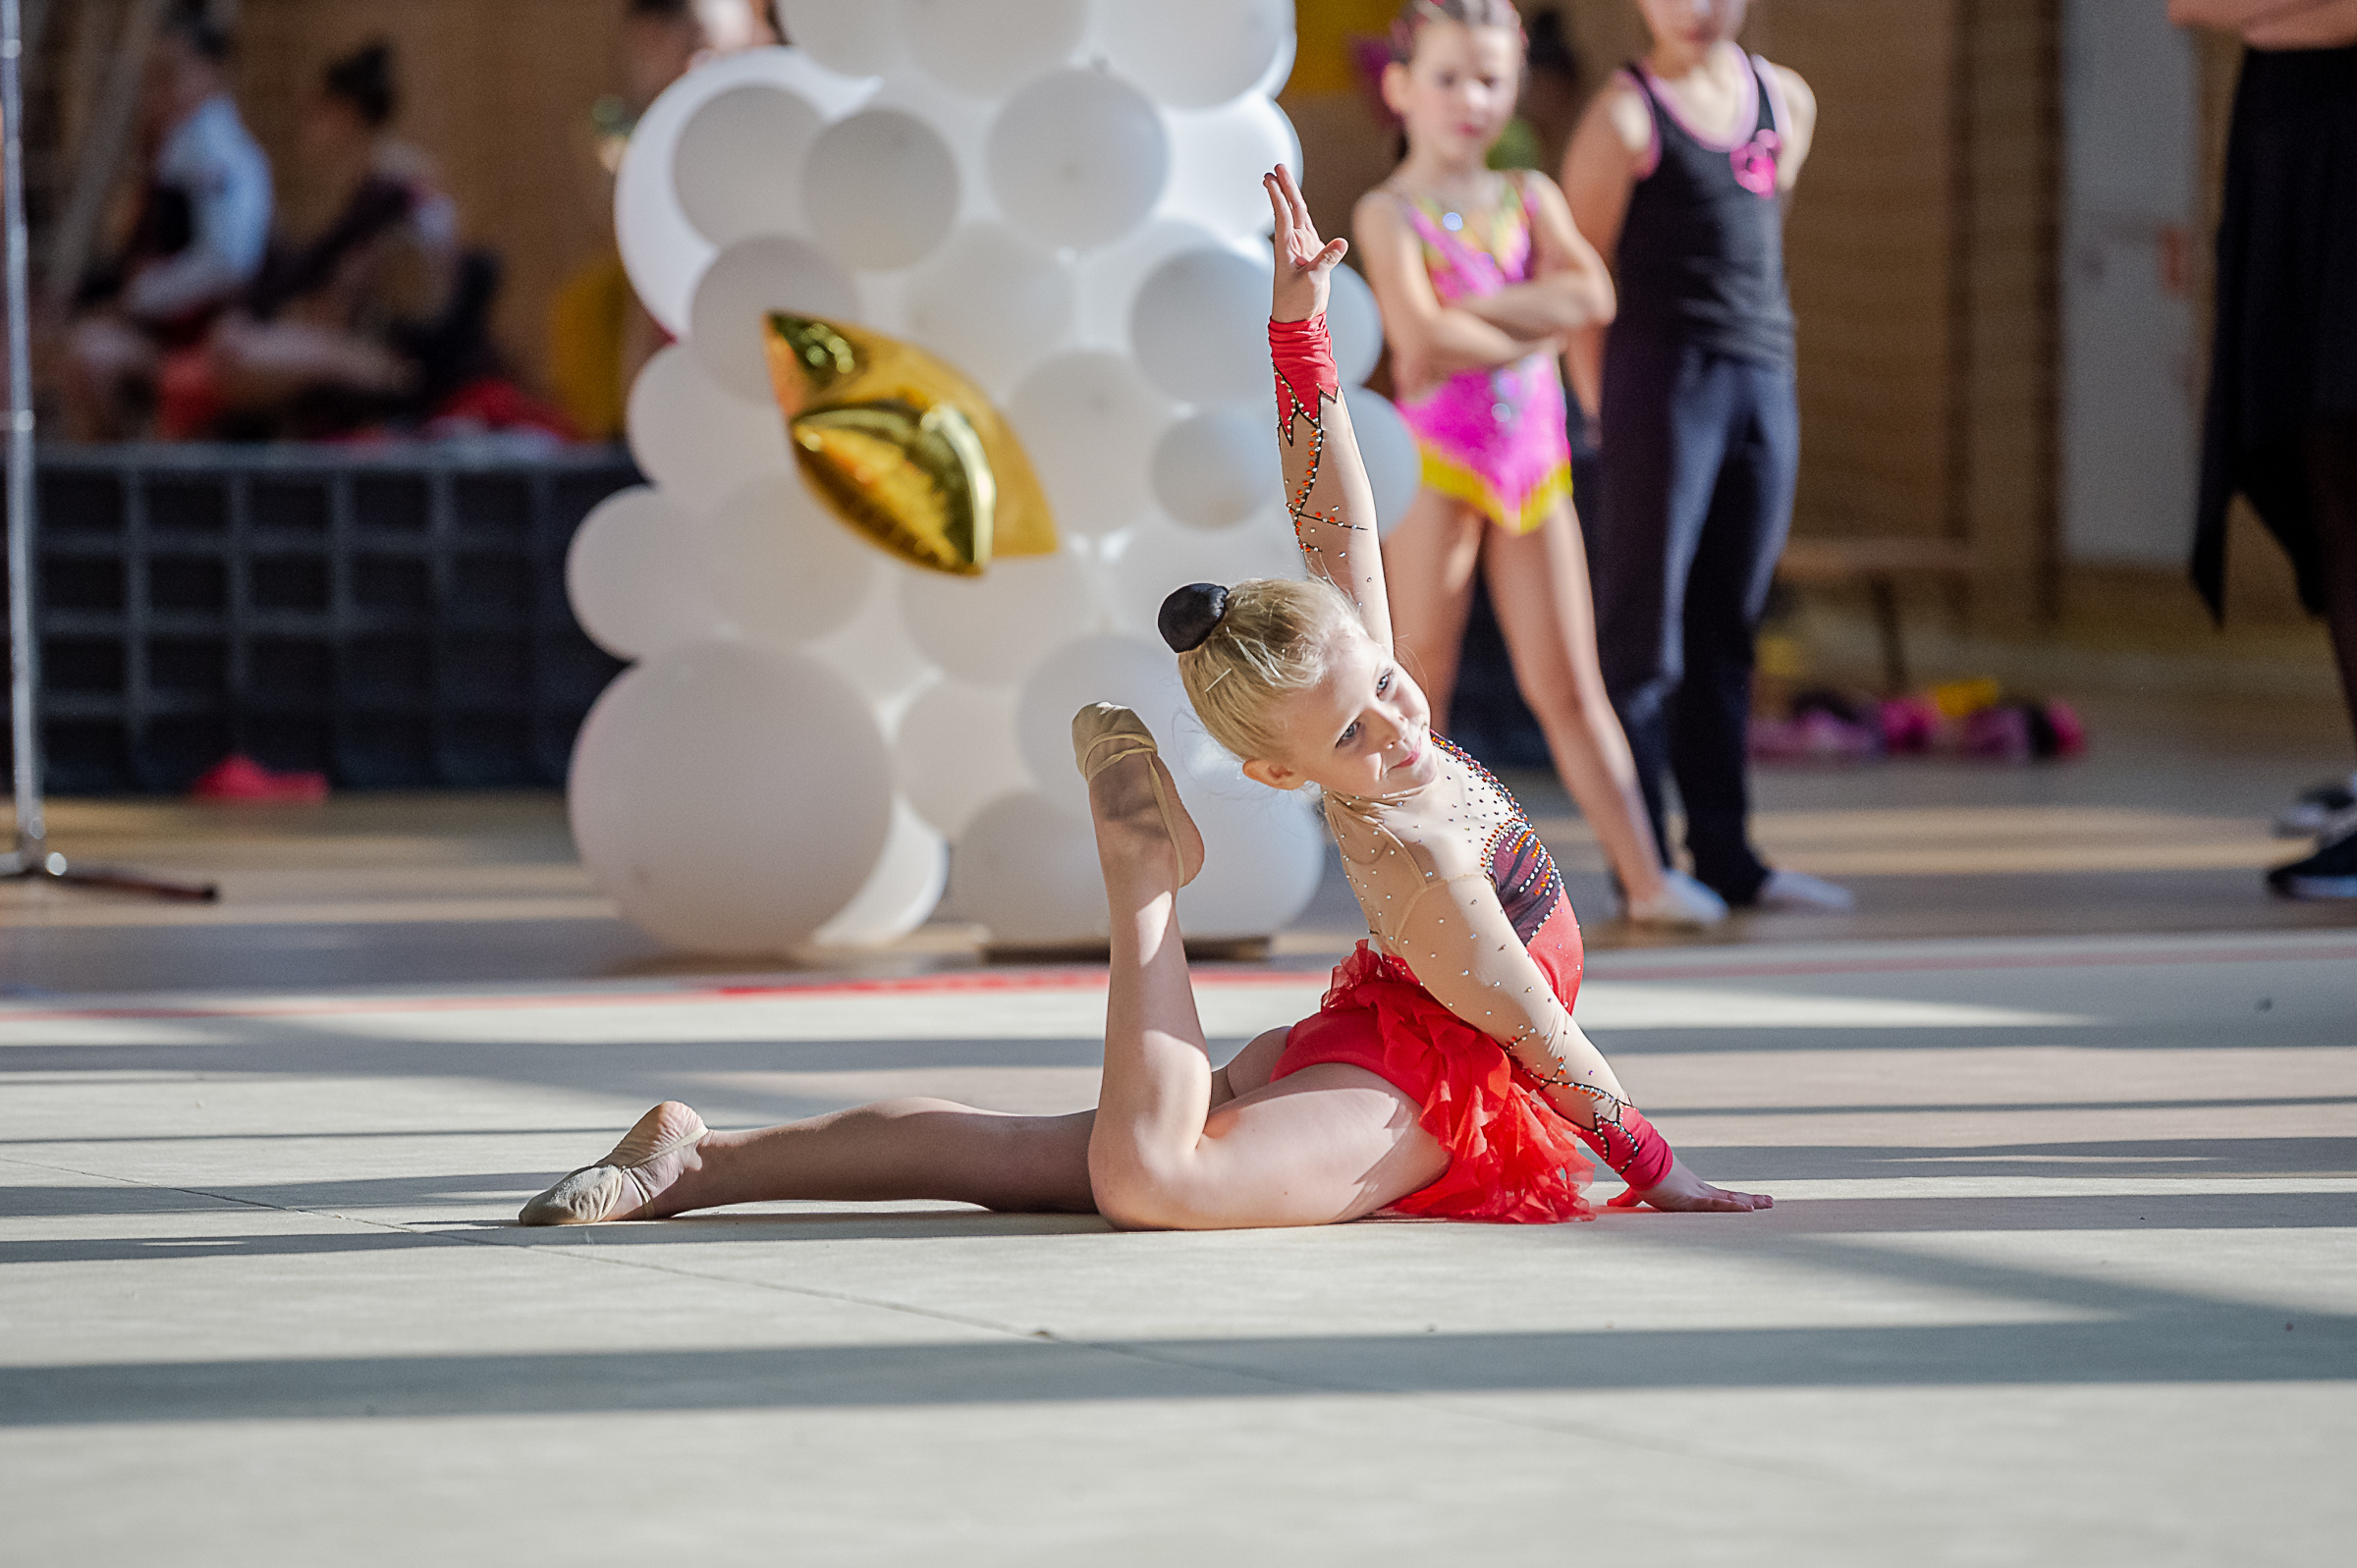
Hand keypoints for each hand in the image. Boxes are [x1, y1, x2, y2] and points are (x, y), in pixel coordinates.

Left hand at [1265, 164, 1347, 323]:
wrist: (1299, 319)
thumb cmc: (1298, 302)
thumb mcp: (1313, 281)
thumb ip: (1326, 261)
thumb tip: (1341, 243)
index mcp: (1286, 248)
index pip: (1283, 215)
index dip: (1277, 195)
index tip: (1269, 177)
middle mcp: (1293, 244)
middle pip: (1290, 209)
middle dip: (1284, 187)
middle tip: (1276, 166)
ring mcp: (1302, 248)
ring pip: (1299, 216)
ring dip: (1291, 196)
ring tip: (1282, 177)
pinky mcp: (1312, 255)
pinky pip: (1310, 230)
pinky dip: (1306, 216)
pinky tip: (1301, 204)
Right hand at [1605, 1154, 1771, 1212]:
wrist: (1635, 1161)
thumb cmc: (1637, 1173)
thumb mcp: (1635, 1192)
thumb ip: (1628, 1200)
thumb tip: (1611, 1205)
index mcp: (1688, 1188)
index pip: (1716, 1196)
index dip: (1732, 1198)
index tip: (1747, 1201)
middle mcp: (1697, 1189)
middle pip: (1729, 1196)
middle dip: (1749, 1199)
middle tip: (1769, 1202)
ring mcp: (1697, 1193)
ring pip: (1729, 1199)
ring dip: (1750, 1202)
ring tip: (1769, 1204)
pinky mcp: (1692, 1198)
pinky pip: (1717, 1205)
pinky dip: (1734, 1207)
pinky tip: (1750, 1209)